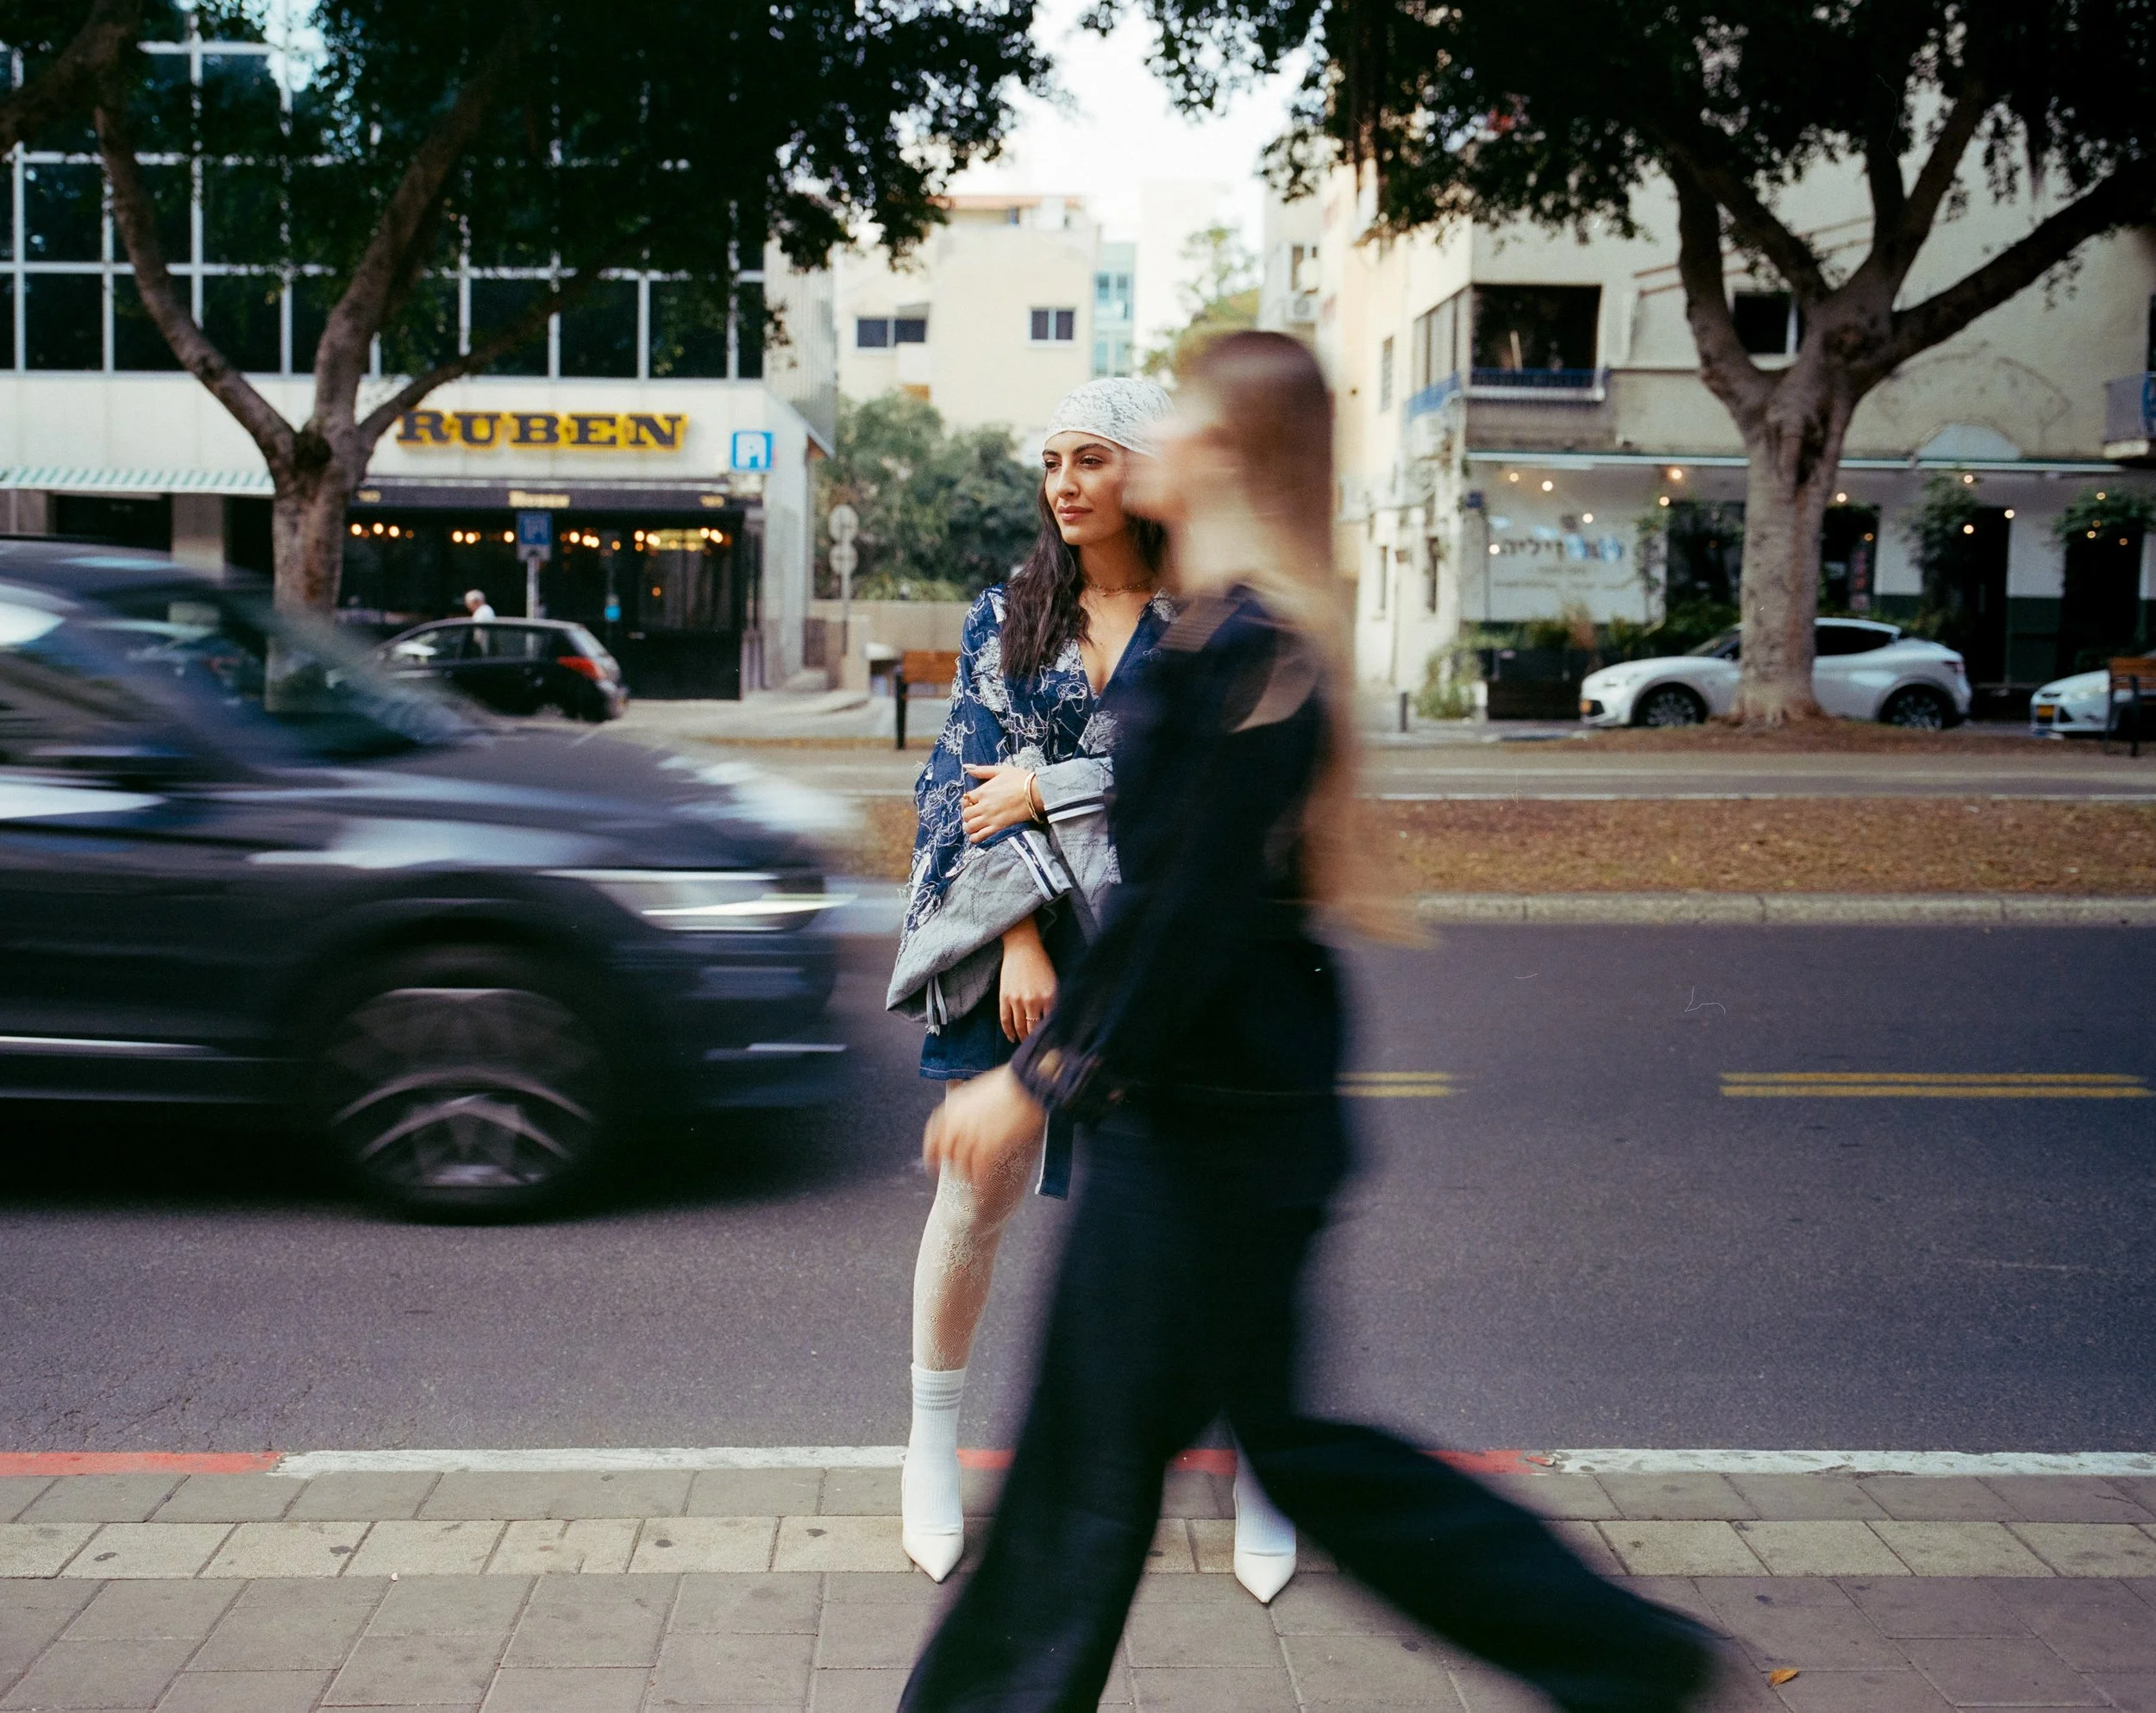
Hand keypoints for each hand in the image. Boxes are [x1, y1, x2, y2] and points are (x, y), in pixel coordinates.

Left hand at [924, 1065, 1043, 1189]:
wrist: (1026, 1082)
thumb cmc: (1008, 1083)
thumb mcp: (975, 1089)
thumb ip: (964, 1106)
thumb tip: (963, 1119)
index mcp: (952, 1108)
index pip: (933, 1138)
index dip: (932, 1154)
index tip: (933, 1164)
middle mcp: (956, 1124)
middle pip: (947, 1155)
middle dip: (951, 1167)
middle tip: (957, 1177)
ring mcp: (971, 1137)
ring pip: (962, 1167)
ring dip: (968, 1176)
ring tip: (975, 1183)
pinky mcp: (988, 1147)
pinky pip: (979, 1173)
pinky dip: (981, 1182)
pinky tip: (984, 1187)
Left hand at [962, 764, 1039, 841]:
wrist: (1036, 792)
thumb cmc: (1021, 779)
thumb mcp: (1001, 770)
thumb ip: (982, 770)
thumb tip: (966, 767)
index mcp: (983, 791)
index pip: (965, 799)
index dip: (966, 801)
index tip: (972, 802)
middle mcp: (984, 805)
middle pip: (966, 814)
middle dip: (967, 814)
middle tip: (973, 814)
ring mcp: (990, 817)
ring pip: (970, 827)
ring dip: (968, 827)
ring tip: (973, 825)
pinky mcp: (999, 827)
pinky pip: (980, 836)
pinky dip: (975, 838)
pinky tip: (976, 835)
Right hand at [997, 916, 1056, 1041]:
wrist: (1022, 948)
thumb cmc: (1041, 964)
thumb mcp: (1054, 982)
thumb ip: (1055, 1001)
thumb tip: (1057, 1021)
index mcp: (1049, 997)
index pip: (1051, 1024)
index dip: (1051, 1036)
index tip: (1053, 1046)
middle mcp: (1033, 1001)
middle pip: (1034, 1029)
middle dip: (1036, 1041)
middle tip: (1039, 1050)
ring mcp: (1017, 1000)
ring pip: (1020, 1027)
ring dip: (1023, 1038)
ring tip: (1026, 1045)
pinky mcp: (1005, 997)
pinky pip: (1005, 1020)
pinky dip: (1008, 1031)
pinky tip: (1012, 1038)